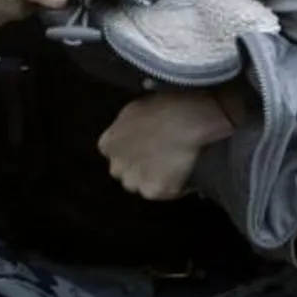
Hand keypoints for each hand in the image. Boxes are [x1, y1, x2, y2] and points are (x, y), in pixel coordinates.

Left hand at [99, 90, 235, 199]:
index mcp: (109, 143)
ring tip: (174, 165)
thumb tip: (135, 119)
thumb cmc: (167, 103)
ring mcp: (136, 180)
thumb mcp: (139, 105)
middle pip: (123, 172)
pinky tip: (186, 173)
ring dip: (153, 178)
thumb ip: (129, 120)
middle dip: (137, 166)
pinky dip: (175, 186)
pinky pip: (164, 193)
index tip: (143, 144)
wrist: (188, 119)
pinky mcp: (156, 191)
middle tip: (159, 155)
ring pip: (141, 185)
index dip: (129, 148)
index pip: (111, 152)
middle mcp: (117, 165)